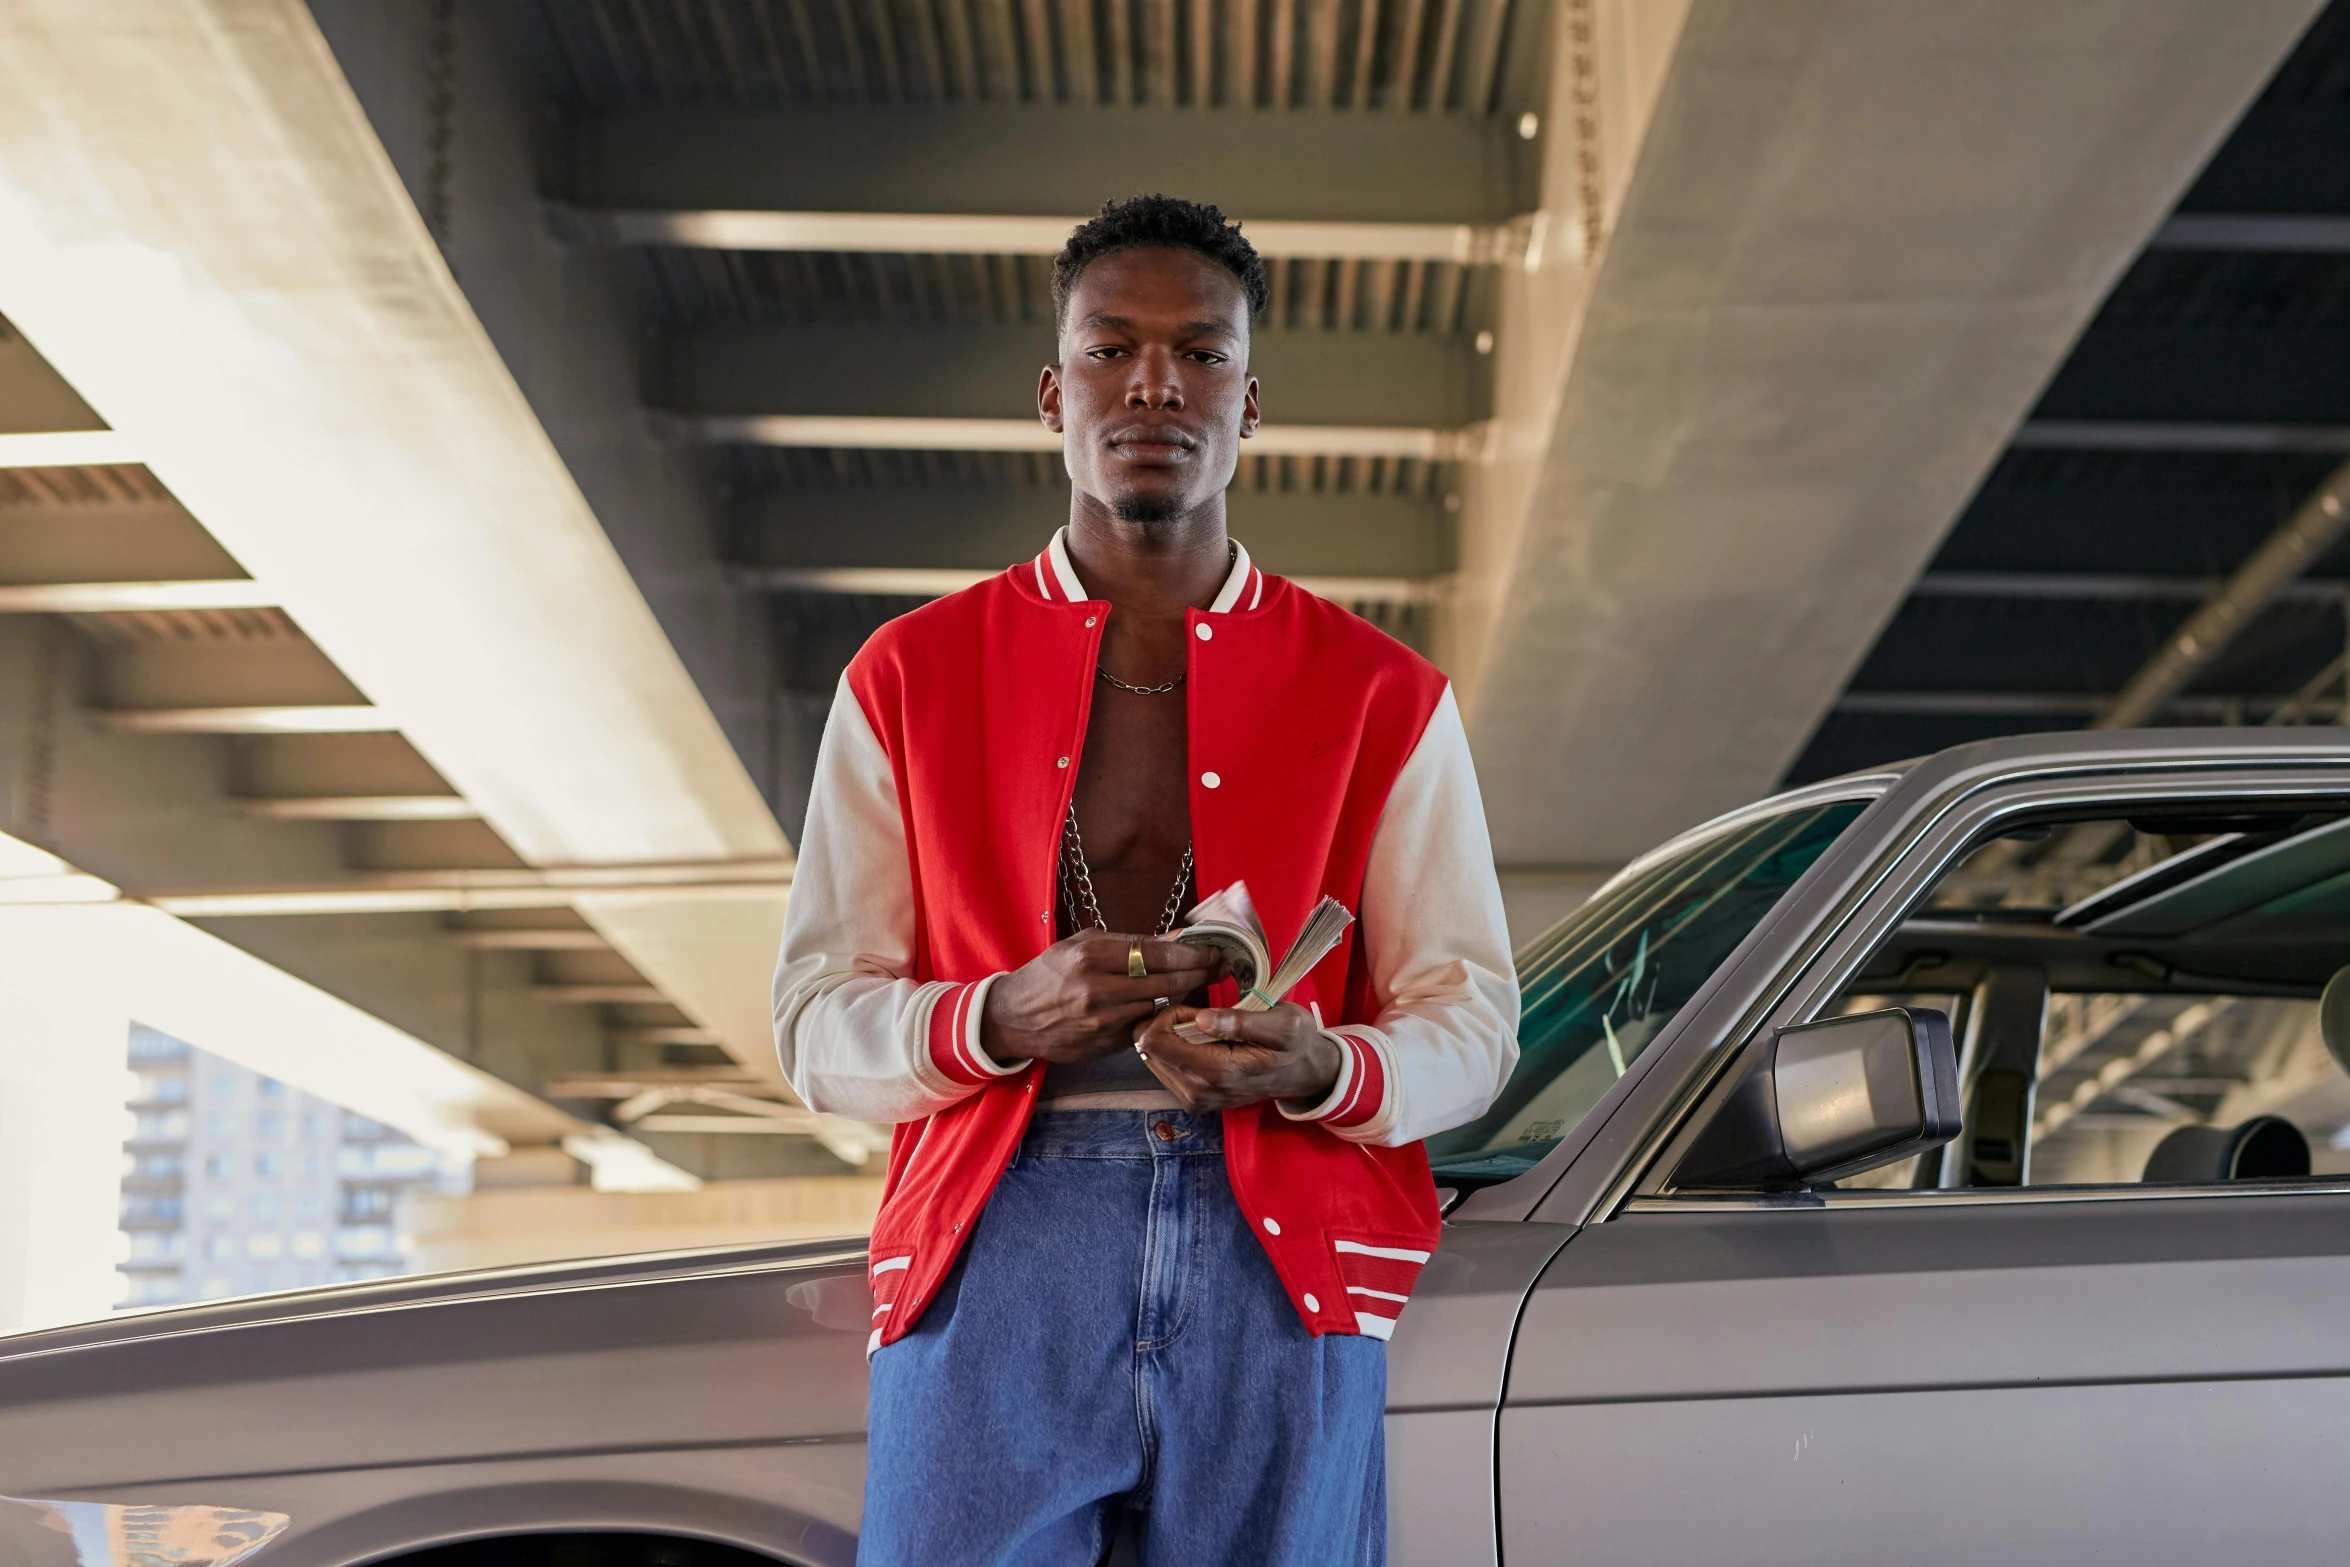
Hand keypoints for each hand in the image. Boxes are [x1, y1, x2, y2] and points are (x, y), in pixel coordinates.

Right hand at [980, 932, 1221, 1065]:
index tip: (1212, 947)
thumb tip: (1175, 937)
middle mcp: (1097, 991)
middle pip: (1166, 981)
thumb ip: (1128, 941)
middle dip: (1200, 972)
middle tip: (1221, 964)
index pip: (1156, 954)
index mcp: (1090, 958)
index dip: (1191, 952)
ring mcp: (1103, 1022)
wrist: (1014, 1018)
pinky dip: (1165, 1014)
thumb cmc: (1050, 974)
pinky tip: (1178, 1003)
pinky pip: (1147, 1026)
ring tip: (1205, 980)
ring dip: (1187, 994)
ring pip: (1161, 1006)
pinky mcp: (1107, 1045)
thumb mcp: (1082, 945)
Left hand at [1132, 1002, 1343, 1112]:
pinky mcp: (1194, 1102)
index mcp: (1217, 1072)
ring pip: (1153, 1060)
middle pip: (1149, 1051)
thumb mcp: (1283, 1024)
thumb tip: (1199, 1019)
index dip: (1167, 1016)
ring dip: (1170, 1039)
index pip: (1156, 1042)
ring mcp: (1195, 1101)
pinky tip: (1201, 1044)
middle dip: (1166, 1026)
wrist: (1307, 1075)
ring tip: (1202, 1030)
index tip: (1194, 1008)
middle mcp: (1199, 1093)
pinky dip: (1175, 1052)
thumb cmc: (1296, 1044)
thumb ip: (1241, 1022)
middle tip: (1199, 1017)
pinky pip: (1165, 1070)